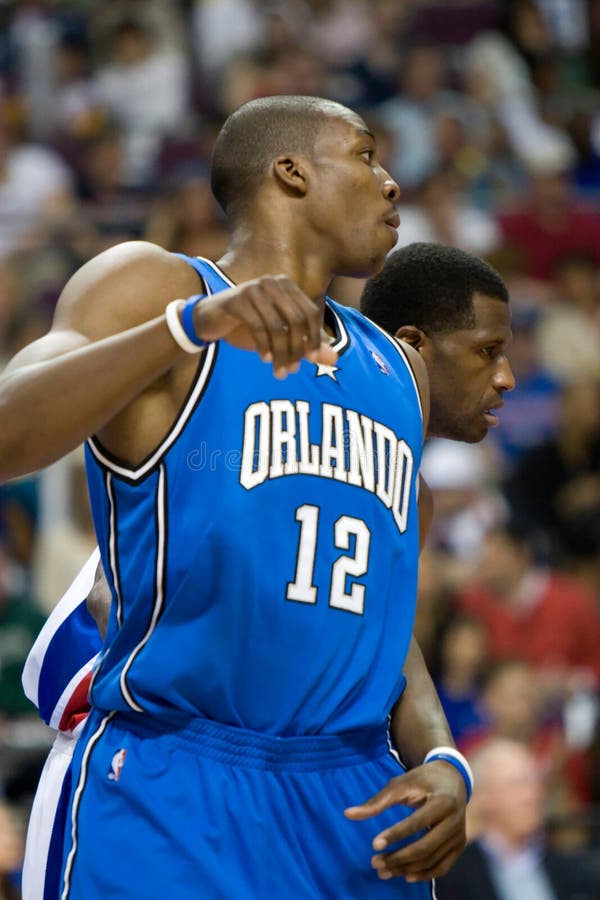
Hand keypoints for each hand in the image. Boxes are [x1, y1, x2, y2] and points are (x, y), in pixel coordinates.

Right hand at [192, 275, 336, 377]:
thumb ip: (307, 344)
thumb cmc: (249, 325)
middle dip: (296, 349)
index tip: (311, 360)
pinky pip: (258, 326)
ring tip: (279, 371)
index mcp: (287, 286)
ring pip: (277, 327)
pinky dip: (263, 346)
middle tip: (291, 370)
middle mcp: (273, 282)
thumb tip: (335, 358)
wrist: (210, 318)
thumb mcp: (280, 336)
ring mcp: (254, 289)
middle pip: (296, 320)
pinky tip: (265, 359)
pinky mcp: (237, 299)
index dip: (314, 337)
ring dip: (280, 353)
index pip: (311, 313)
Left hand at [344, 761, 466, 881]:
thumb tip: (347, 814)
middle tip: (374, 863)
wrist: (452, 778)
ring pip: (432, 860)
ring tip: (383, 870)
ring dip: (406, 869)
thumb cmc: (422, 779)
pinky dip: (424, 874)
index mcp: (442, 801)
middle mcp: (455, 821)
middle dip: (398, 857)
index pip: (416, 823)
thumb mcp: (400, 783)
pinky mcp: (459, 845)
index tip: (373, 845)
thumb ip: (376, 801)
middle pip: (425, 847)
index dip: (395, 835)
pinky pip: (442, 866)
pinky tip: (404, 875)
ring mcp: (459, 835)